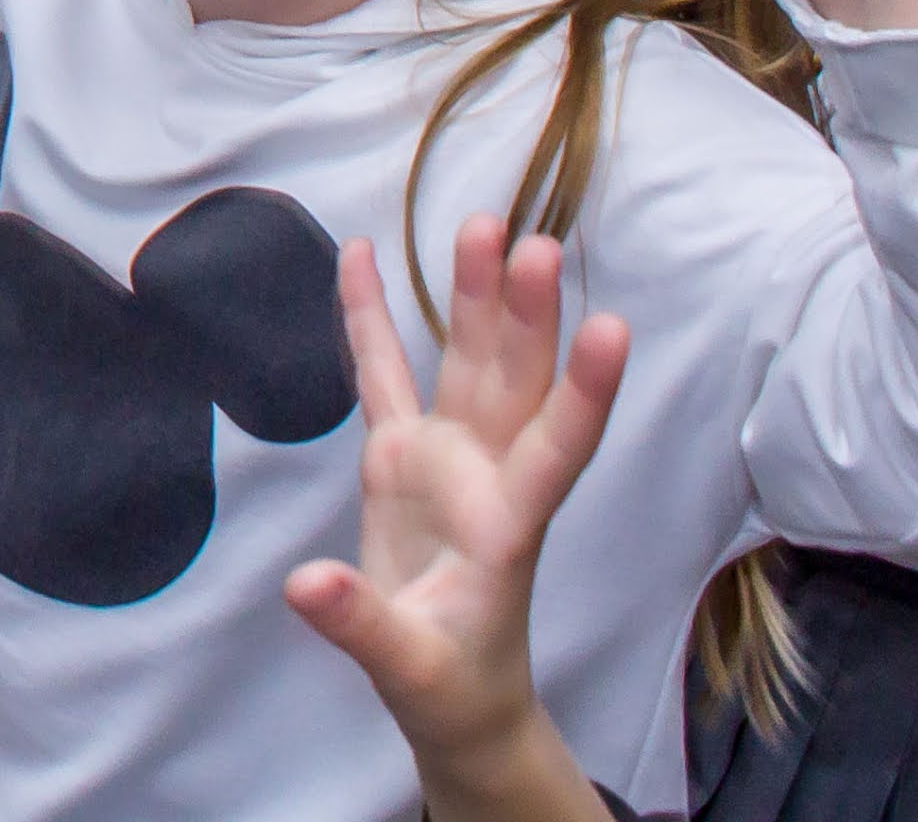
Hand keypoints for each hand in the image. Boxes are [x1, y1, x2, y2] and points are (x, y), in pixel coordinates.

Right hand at [280, 219, 625, 812]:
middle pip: (514, 384)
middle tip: (535, 243)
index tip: (613, 328)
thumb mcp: (412, 671)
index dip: (583, 391)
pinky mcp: (402, 456)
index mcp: (505, 528)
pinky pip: (385, 374)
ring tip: (481, 221)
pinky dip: (371, 317)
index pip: (555, 450)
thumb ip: (361, 624)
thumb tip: (305, 584)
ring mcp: (446, 459)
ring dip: (477, 296)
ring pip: (470, 363)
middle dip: (526, 315)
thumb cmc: (451, 687)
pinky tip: (359, 253)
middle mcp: (487, 477)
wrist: (455, 695)